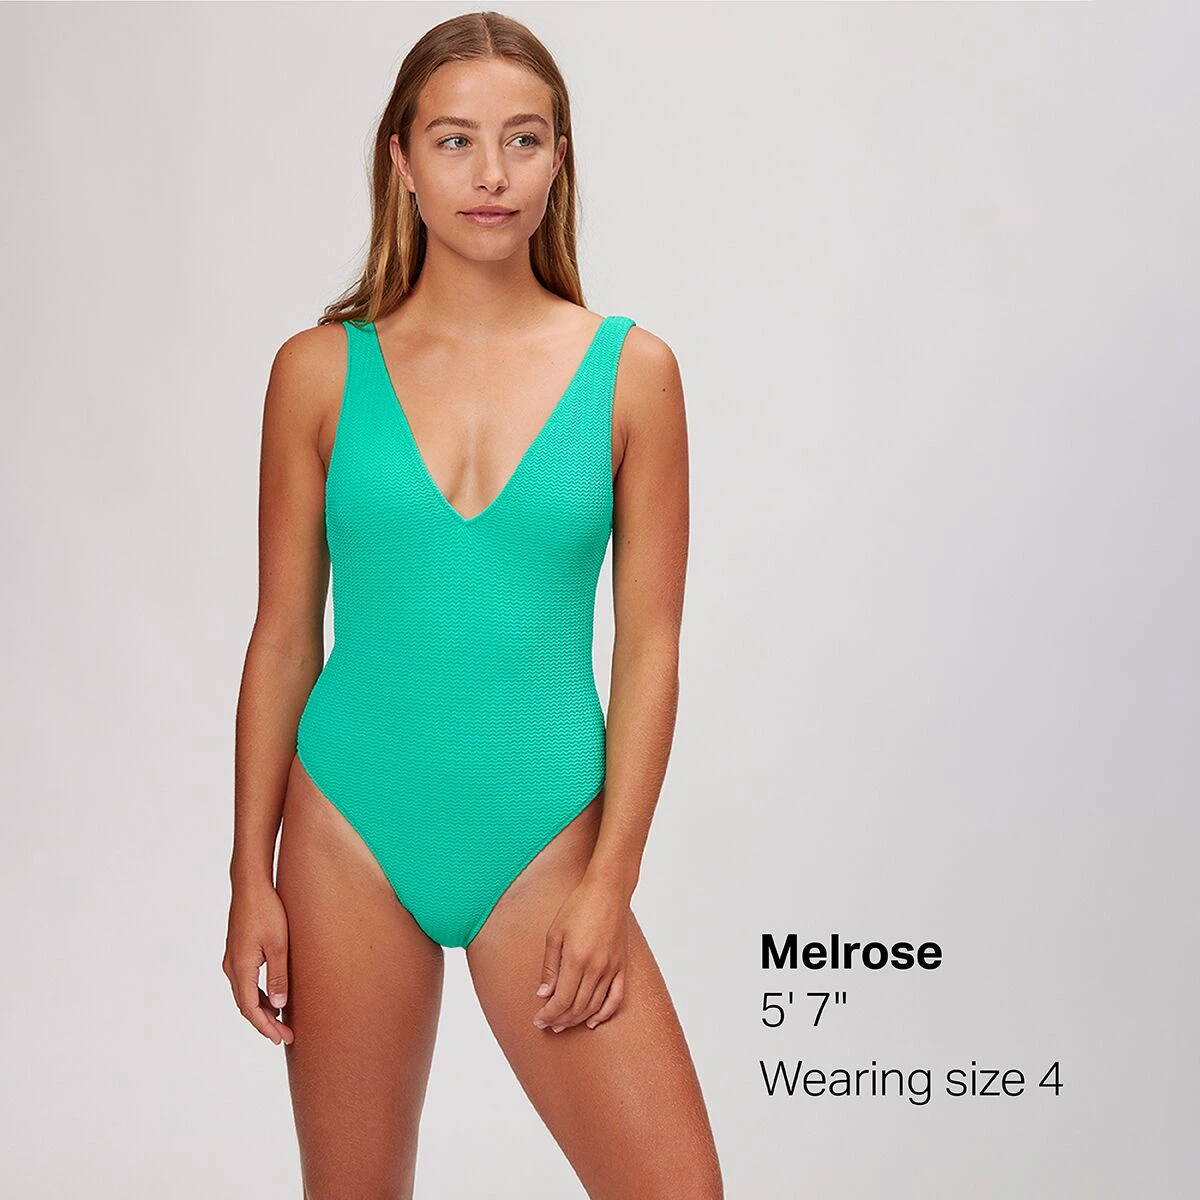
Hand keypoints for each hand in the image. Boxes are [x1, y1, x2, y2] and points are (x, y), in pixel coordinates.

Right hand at [222, 878, 293, 1044]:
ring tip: (281, 1022)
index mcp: (241, 968)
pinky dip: (259, 995)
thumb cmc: (268, 911)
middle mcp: (232, 967)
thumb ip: (278, 976)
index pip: (251, 1008)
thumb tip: (280, 1006)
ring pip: (245, 995)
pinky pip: (246, 982)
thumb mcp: (279, 945)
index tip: (281, 1039)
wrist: (250, 885)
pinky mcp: (237, 952)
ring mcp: (232, 960)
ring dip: (262, 1010)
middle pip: (246, 1005)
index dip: (265, 1027)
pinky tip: (273, 998)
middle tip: (285, 1037)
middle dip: (265, 1023)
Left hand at [532, 876, 629, 1032]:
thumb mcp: (555, 933)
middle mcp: (596, 968)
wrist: (607, 891)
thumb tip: (544, 994)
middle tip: (547, 1024)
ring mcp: (611, 968)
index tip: (538, 1021)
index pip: (561, 1000)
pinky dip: (605, 1013)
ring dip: (578, 1019)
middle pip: (577, 1007)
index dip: (548, 1014)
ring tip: (563, 1024)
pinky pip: (616, 998)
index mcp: (576, 960)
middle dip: (560, 1020)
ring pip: (594, 1006)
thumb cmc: (579, 907)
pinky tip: (593, 1021)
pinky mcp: (622, 966)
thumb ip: (550, 966)